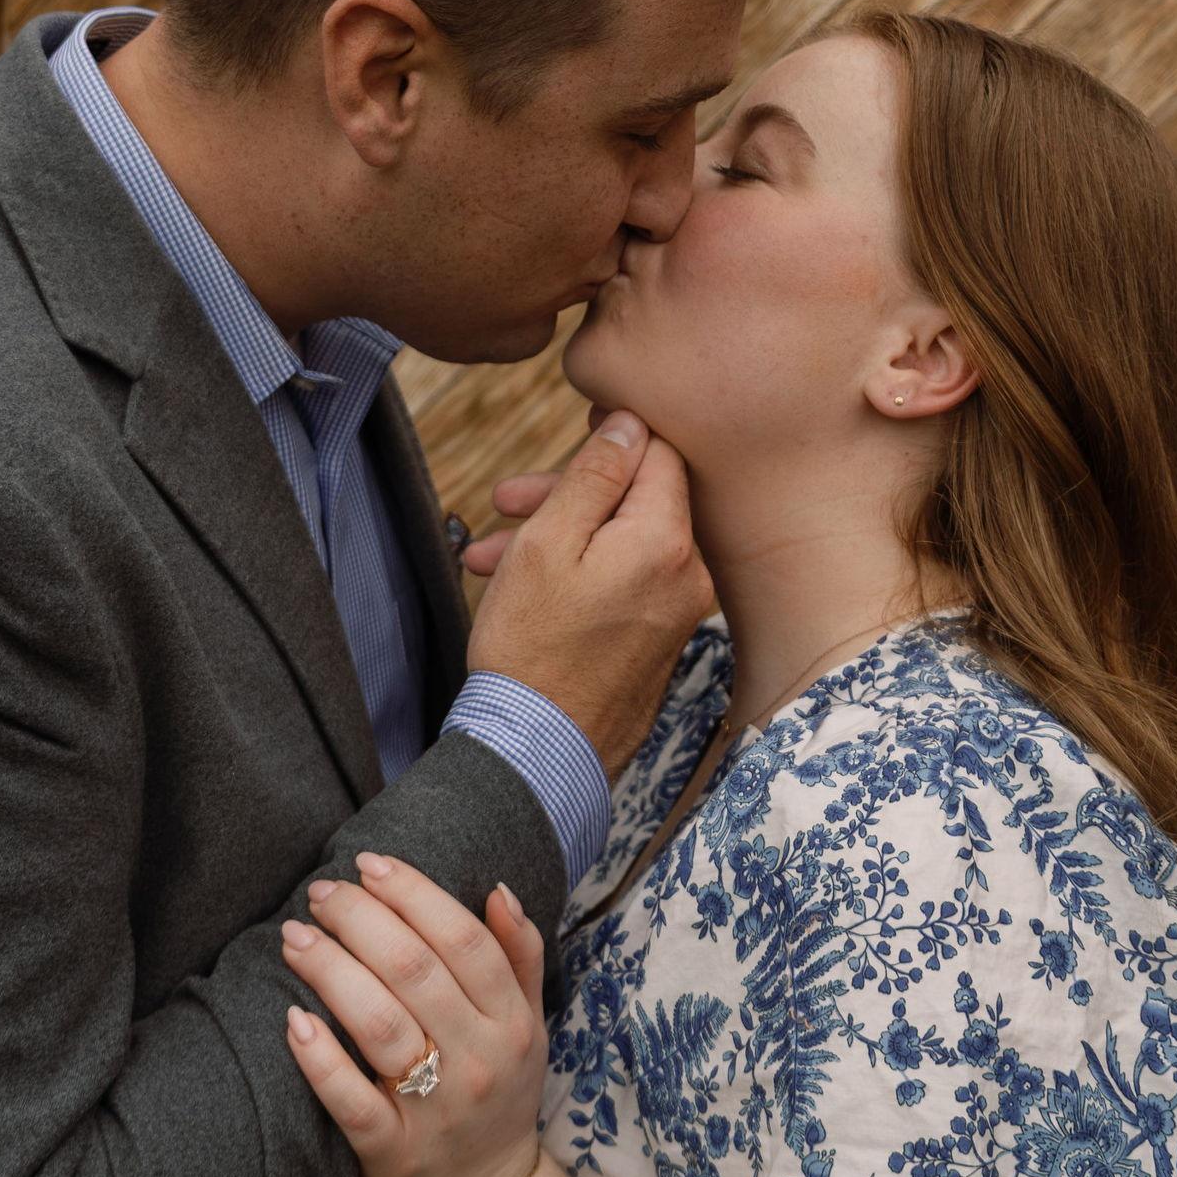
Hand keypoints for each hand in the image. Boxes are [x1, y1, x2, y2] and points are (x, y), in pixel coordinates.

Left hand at [281, 853, 547, 1176]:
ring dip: (332, 971)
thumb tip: (498, 888)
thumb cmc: (497, 1090)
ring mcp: (434, 1110)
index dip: (413, 894)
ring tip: (294, 937)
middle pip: (414, 972)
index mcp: (509, 1022)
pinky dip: (321, 1061)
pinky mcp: (391, 1152)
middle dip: (360, 919)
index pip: (463, 940)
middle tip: (321, 893)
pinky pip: (351, 1102)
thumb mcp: (527, 1024)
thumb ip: (518, 954)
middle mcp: (476, 1062)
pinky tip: (292, 1021)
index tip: (369, 863)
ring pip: (380, 1026)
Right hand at [463, 411, 713, 780]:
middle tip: (504, 499)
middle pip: (636, 499)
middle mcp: (688, 575)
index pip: (659, 453)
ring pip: (620, 542)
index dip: (614, 436)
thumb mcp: (548, 542)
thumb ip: (594, 476)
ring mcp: (678, 612)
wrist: (537, 752)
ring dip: (559, 536)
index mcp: (665, 541)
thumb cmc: (532, 645)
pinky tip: (519, 585)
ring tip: (488, 554)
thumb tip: (631, 423)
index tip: (571, 434)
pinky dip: (577, 573)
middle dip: (567, 493)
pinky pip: (623, 582)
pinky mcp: (660, 641)